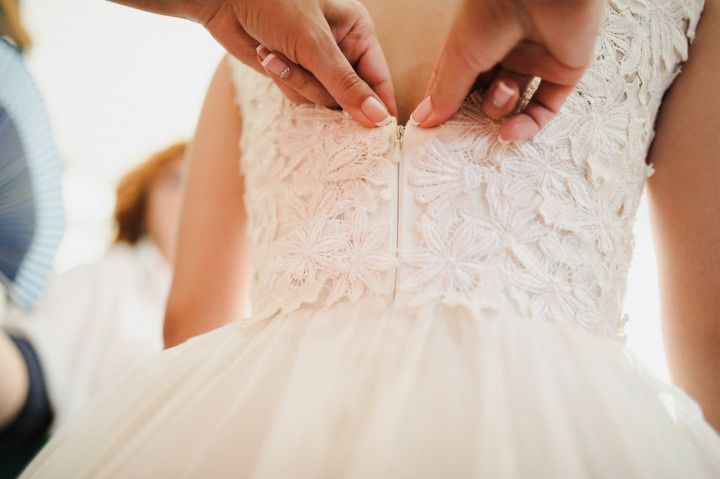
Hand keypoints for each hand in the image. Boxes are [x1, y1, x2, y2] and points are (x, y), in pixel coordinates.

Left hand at [168, 0, 396, 127]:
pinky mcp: (295, 75)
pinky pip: (299, 97)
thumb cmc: (275, 6)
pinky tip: (268, 55)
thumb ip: (345, 85)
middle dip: (321, 87)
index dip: (378, 106)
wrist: (226, 1)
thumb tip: (377, 117)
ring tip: (277, 54)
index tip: (377, 132)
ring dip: (296, 83)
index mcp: (358, 33)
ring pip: (321, 100)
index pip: (379, 79)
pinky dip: (282, 81)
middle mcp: (342, 50)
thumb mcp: (314, 45)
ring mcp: (317, 65)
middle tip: (301, 64)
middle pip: (348, 97)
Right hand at [410, 0, 603, 139]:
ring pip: (512, 104)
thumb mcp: (460, 56)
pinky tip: (508, 133)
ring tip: (503, 91)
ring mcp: (534, 61)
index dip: (443, 104)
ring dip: (501, 107)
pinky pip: (544, 109)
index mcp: (475, 41)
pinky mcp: (563, 72)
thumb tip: (424, 121)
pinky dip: (527, 126)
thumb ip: (446, 93)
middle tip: (462, 125)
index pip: (455, 80)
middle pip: (482, 96)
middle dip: (472, 112)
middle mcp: (503, 51)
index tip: (431, 127)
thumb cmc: (493, 10)